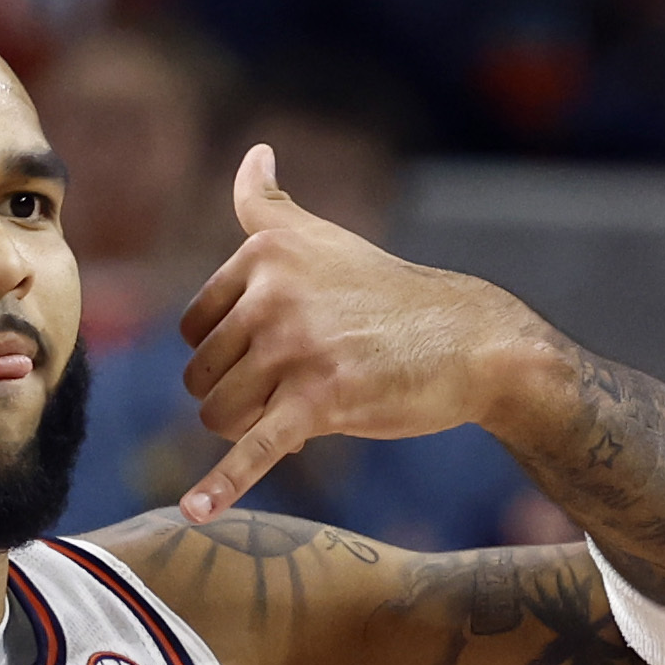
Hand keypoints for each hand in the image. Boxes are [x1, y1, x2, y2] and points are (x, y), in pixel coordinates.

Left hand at [174, 144, 544, 520]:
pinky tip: (194, 512)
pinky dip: (223, 485)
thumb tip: (253, 152)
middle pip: (202, 378)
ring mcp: (295, 349)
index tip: (280, 350)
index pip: (194, 329)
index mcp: (263, 255)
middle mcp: (272, 295)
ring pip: (221, 416)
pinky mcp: (319, 402)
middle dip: (240, 395)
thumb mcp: (324, 239)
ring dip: (253, 427)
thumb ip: (271, 205)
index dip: (231, 354)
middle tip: (300, 384)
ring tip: (303, 410)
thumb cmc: (388, 296)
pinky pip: (256, 450)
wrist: (470, 340)